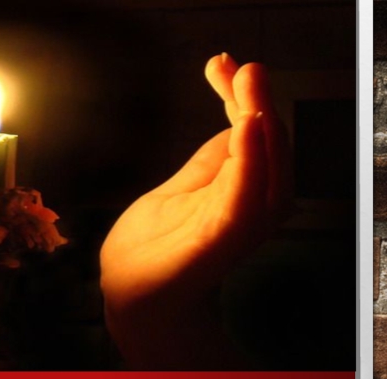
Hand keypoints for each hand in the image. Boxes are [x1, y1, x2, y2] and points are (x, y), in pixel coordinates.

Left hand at [99, 53, 291, 369]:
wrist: (130, 296)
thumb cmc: (155, 248)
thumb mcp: (180, 190)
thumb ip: (209, 162)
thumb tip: (234, 123)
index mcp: (237, 192)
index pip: (252, 137)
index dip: (243, 97)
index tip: (222, 64)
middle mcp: (246, 208)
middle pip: (268, 149)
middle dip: (257, 102)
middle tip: (243, 68)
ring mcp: (234, 226)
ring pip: (266, 172)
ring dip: (261, 127)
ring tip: (248, 92)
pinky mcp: (217, 242)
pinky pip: (243, 200)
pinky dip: (249, 165)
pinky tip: (243, 130)